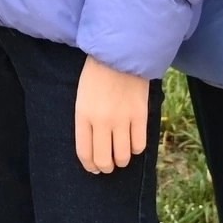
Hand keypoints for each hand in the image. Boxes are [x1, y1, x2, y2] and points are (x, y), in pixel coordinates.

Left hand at [73, 57, 151, 174]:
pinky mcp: (140, 116)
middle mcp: (101, 121)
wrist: (120, 54)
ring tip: (121, 156)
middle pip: (104, 160)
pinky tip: (133, 142)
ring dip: (122, 160)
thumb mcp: (82, 97)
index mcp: (83, 116)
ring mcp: (122, 120)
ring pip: (123, 156)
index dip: (90, 165)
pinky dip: (136, 148)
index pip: (85, 152)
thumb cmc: (97, 74)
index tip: (94, 168)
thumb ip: (86, 121)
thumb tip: (94, 146)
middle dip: (106, 167)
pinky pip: (140, 145)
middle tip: (108, 166)